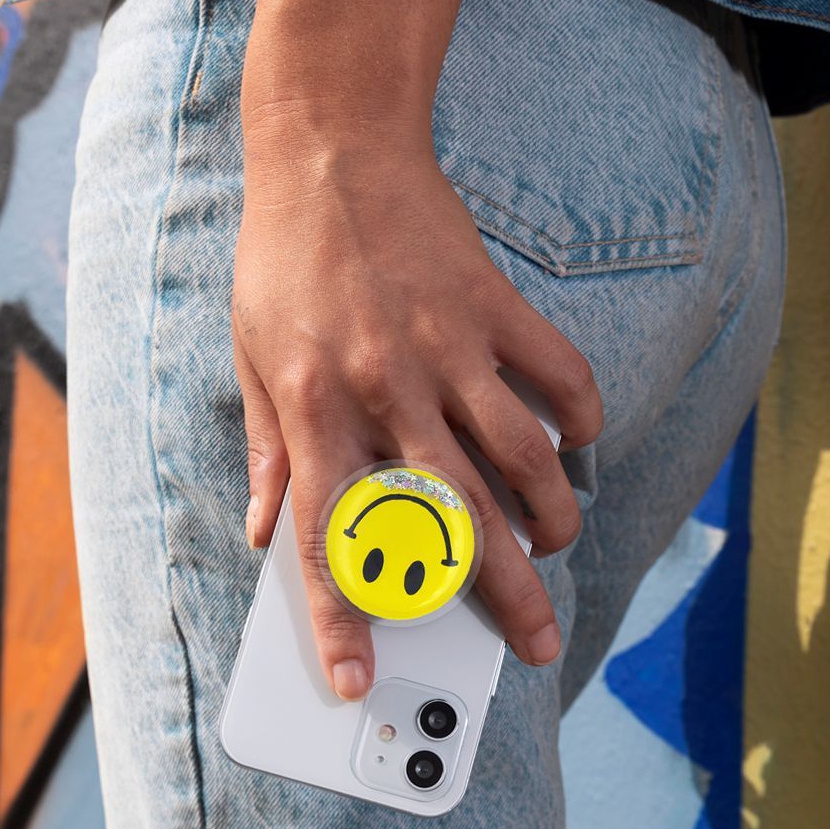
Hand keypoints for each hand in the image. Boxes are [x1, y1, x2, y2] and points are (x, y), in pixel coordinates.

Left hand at [232, 134, 603, 700]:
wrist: (330, 152)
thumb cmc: (283, 258)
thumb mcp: (250, 356)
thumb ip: (262, 449)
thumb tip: (260, 530)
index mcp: (314, 408)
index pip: (332, 537)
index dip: (342, 618)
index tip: (357, 676)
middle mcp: (387, 390)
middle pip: (455, 518)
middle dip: (502, 595)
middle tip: (538, 642)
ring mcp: (449, 348)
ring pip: (521, 456)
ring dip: (552, 514)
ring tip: (558, 545)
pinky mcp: (494, 307)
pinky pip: (559, 372)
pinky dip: (580, 414)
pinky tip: (575, 442)